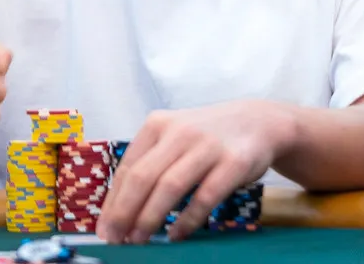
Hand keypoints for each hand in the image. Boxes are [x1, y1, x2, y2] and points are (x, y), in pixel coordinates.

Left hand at [96, 102, 292, 244]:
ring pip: (170, 186)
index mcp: (158, 124)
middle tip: (116, 240)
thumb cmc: (207, 137)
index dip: (112, 202)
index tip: (104, 230)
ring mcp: (208, 145)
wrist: (259, 122)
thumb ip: (151, 163)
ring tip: (139, 240)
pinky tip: (176, 234)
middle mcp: (180, 131)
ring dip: (151, 218)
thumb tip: (119, 210)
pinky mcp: (234, 162)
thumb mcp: (174, 137)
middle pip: (143, 177)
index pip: (127, 167)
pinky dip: (188, 219)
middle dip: (125, 213)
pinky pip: (205, 196)